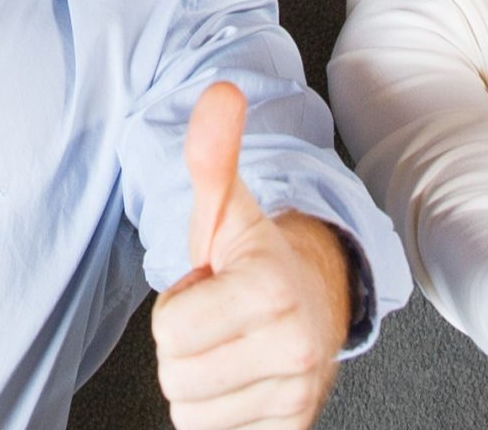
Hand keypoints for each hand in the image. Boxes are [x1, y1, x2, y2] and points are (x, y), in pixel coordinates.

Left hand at [151, 83, 351, 429]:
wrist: (316, 301)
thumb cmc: (256, 258)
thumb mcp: (227, 206)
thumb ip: (213, 153)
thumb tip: (218, 92)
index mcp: (271, 289)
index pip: (171, 332)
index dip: (178, 305)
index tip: (210, 286)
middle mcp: (294, 347)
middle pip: (176, 376)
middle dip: (185, 345)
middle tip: (217, 315)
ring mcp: (296, 394)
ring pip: (191, 412)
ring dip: (199, 379)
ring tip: (228, 342)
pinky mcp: (292, 428)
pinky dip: (218, 412)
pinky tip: (239, 375)